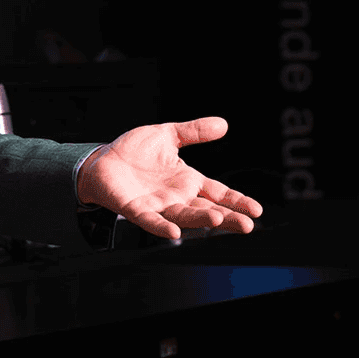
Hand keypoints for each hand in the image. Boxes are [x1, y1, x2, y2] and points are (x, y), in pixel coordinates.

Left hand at [77, 118, 262, 239]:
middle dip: (227, 217)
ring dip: (200, 219)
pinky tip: (173, 232)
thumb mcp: (167, 135)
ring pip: (184, 216)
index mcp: (187, 180)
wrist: (101, 160)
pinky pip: (151, 220)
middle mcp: (176, 196)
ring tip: (219, 220)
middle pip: (207, 209)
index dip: (236, 201)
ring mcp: (157, 205)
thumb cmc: (133, 151)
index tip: (257, 210)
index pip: (217, 192)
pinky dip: (161, 227)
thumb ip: (193, 132)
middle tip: (247, 225)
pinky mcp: (136, 209)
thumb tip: (223, 124)